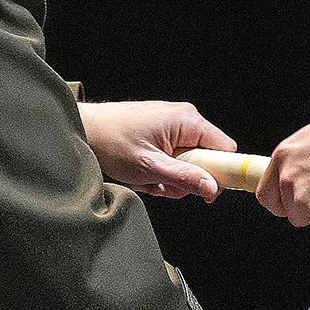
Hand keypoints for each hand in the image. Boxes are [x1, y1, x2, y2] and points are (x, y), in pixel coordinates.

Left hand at [78, 100, 237, 200]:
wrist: (84, 128)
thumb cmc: (110, 141)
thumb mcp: (149, 167)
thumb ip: (183, 178)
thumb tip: (212, 187)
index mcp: (187, 121)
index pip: (225, 150)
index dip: (220, 173)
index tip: (204, 191)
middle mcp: (184, 118)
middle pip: (205, 160)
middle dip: (183, 179)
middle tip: (158, 182)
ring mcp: (172, 124)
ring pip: (187, 163)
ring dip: (167, 178)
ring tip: (144, 175)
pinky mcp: (162, 131)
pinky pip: (173, 158)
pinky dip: (159, 170)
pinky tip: (141, 170)